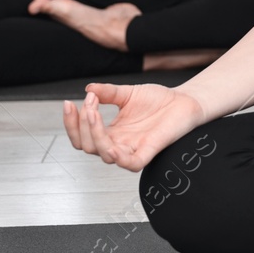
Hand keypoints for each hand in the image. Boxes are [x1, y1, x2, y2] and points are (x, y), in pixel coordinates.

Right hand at [62, 82, 206, 171]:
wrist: (184, 100)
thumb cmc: (158, 100)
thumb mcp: (127, 93)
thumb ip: (108, 92)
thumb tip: (89, 88)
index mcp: (111, 132)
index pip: (81, 136)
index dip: (71, 123)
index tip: (70, 103)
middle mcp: (118, 143)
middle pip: (87, 146)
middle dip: (81, 125)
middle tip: (89, 103)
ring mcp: (133, 149)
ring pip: (104, 155)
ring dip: (95, 135)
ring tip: (94, 113)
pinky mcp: (149, 152)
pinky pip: (130, 164)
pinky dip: (118, 158)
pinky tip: (110, 145)